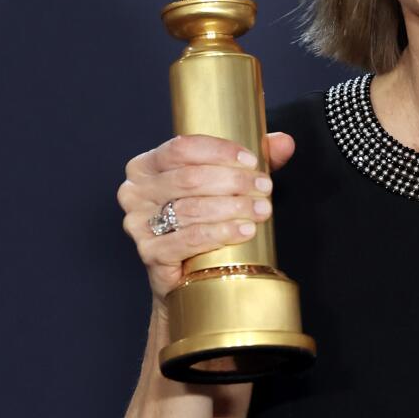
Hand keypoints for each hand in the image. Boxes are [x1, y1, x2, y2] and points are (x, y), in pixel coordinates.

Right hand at [118, 130, 295, 306]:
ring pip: (192, 208)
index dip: (220, 151)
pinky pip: (190, 238)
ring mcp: (138, 224)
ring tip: (261, 210)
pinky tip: (245, 230)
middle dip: (234, 182)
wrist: (184, 275)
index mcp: (146, 166)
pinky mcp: (150, 253)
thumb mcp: (221, 186)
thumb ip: (249, 162)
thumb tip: (284, 142)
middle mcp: (134, 192)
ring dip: (233, 207)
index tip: (252, 161)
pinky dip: (222, 232)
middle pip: (189, 178)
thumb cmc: (200, 222)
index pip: (181, 148)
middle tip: (264, 188)